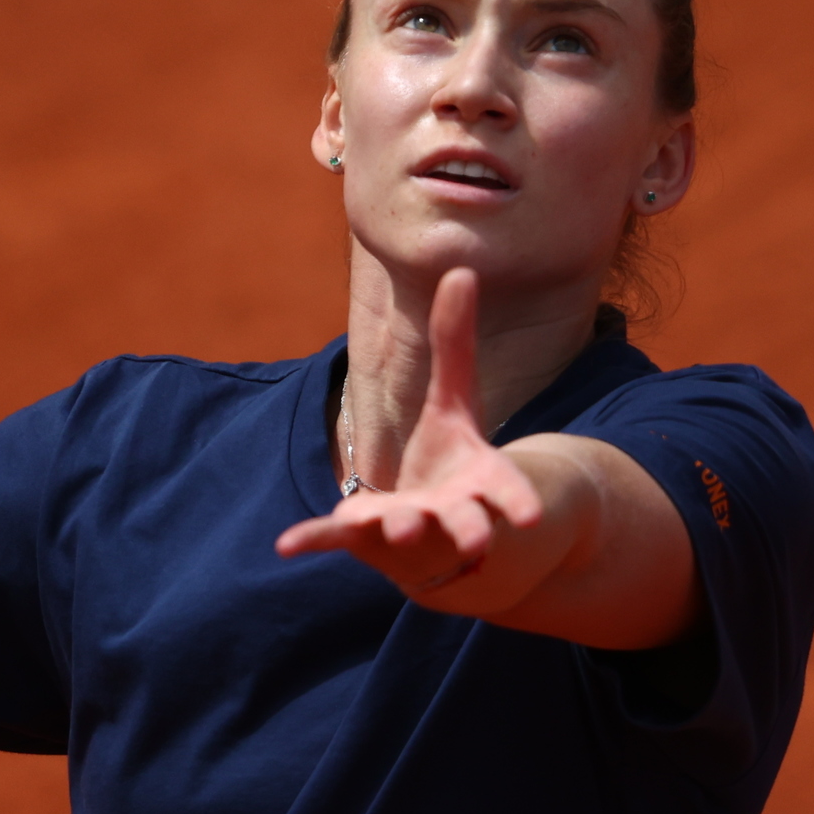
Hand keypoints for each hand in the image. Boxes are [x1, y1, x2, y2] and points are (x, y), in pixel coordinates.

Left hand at [275, 268, 565, 612]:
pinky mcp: (363, 541)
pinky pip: (336, 540)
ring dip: (404, 530)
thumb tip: (461, 269)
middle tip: (477, 539)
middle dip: (469, 529)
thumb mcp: (453, 400)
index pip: (505, 493)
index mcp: (479, 483)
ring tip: (402, 529)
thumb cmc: (450, 462)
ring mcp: (406, 531)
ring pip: (406, 533)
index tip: (530, 518)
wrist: (432, 541)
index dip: (518, 502)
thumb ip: (455, 344)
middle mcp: (449, 515)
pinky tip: (284, 544)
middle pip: (464, 524)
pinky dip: (312, 539)